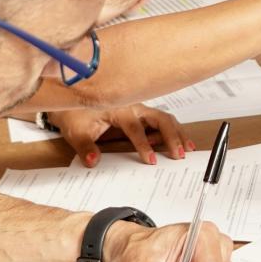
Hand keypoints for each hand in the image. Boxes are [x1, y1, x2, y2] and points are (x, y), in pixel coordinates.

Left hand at [49, 103, 192, 167]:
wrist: (72, 100)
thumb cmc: (75, 113)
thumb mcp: (76, 131)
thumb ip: (86, 147)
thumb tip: (93, 161)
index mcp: (119, 109)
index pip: (136, 128)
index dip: (144, 145)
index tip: (150, 160)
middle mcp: (133, 106)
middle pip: (160, 118)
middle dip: (172, 136)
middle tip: (179, 154)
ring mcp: (139, 110)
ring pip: (164, 118)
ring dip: (177, 132)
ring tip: (188, 148)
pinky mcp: (140, 115)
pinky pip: (160, 121)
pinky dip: (172, 131)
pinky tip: (180, 141)